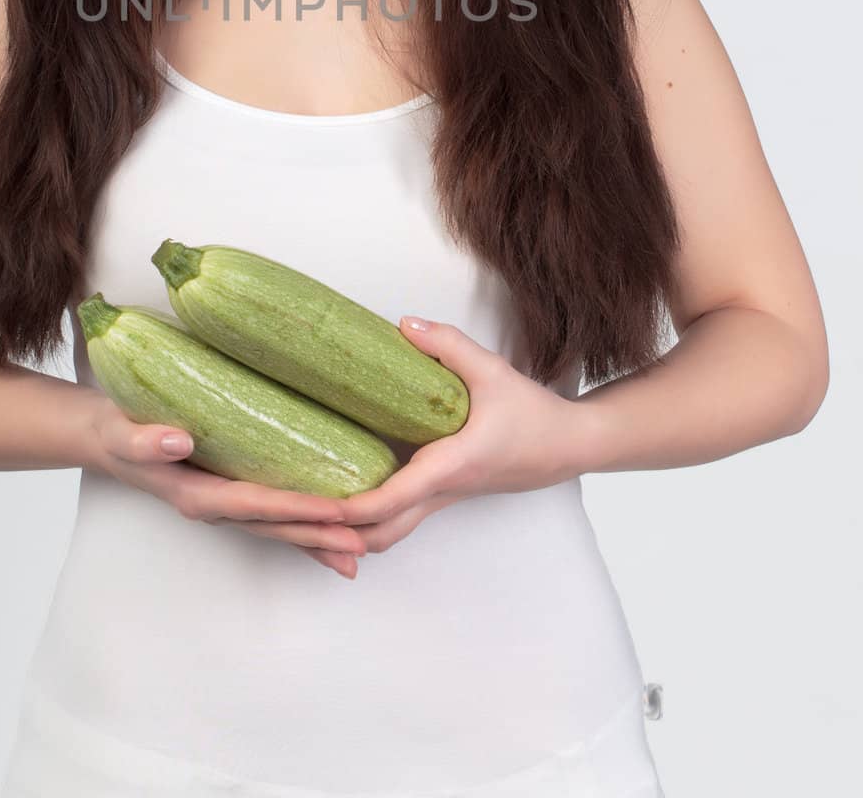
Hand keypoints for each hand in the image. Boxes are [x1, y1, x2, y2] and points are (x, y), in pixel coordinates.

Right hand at [92, 392, 369, 567]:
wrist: (106, 439)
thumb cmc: (117, 430)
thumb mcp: (122, 432)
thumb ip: (146, 440)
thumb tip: (177, 441)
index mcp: (196, 495)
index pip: (255, 503)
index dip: (295, 508)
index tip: (334, 511)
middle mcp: (215, 507)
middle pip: (275, 526)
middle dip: (319, 535)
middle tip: (363, 541)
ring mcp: (225, 505)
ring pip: (278, 527)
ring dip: (317, 540)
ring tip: (360, 549)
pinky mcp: (231, 495)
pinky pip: (271, 517)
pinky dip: (302, 528)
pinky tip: (332, 535)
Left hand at [306, 316, 591, 578]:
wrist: (570, 446)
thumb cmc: (533, 414)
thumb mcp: (493, 370)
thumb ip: (448, 345)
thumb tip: (403, 324)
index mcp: (449, 467)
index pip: (390, 500)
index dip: (347, 508)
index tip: (312, 507)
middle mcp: (441, 492)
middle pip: (380, 534)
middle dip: (335, 536)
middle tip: (292, 522)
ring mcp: (442, 498)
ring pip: (389, 532)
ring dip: (349, 533)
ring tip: (307, 517)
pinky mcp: (444, 493)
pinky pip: (400, 517)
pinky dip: (369, 520)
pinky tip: (343, 500)